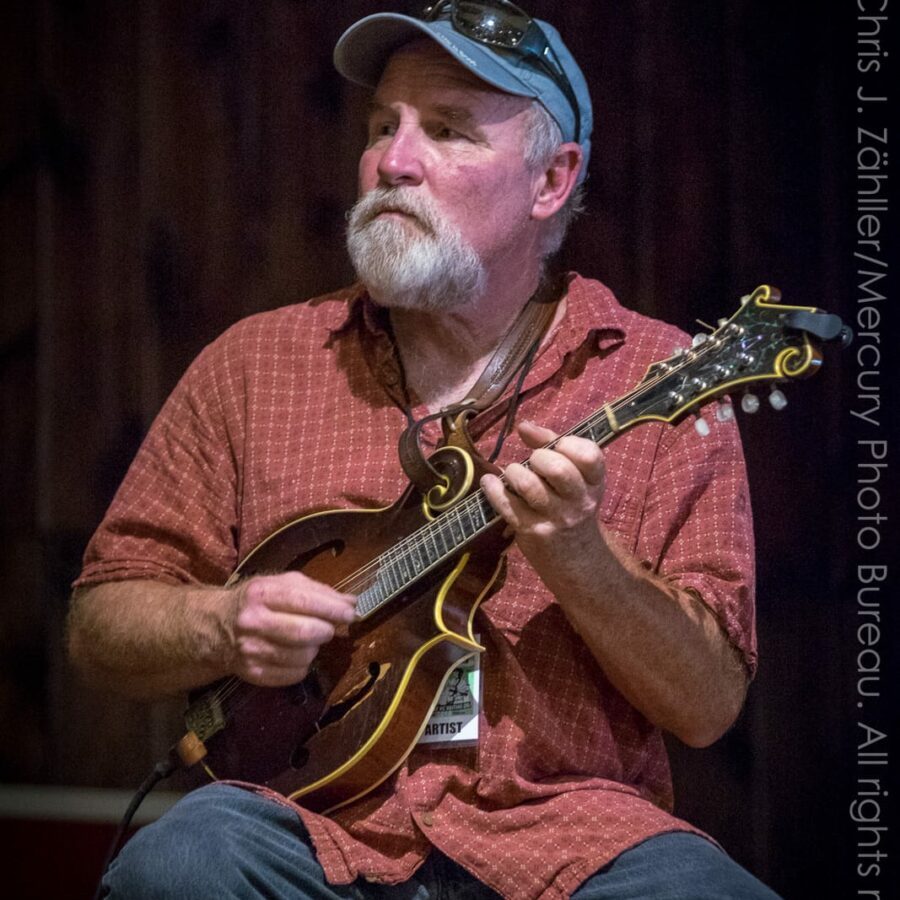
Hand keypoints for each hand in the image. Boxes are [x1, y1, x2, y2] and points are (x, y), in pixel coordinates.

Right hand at [228, 571, 355, 686]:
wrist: (216, 626)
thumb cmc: (257, 601)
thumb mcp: (282, 585)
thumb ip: (318, 591)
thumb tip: (352, 602)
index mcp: (261, 593)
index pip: (303, 601)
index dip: (332, 609)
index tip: (351, 614)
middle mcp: (253, 621)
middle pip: (304, 632)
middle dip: (326, 630)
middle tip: (329, 628)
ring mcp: (251, 649)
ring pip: (302, 656)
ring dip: (314, 648)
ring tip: (308, 640)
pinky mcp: (252, 673)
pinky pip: (294, 675)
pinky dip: (303, 666)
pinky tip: (295, 654)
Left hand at [480, 420, 606, 589]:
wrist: (577, 560)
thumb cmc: (570, 507)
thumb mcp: (576, 480)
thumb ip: (552, 448)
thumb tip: (524, 426)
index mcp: (594, 482)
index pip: (589, 454)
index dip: (567, 443)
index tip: (555, 445)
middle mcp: (579, 500)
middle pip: (558, 468)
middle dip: (538, 457)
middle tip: (533, 462)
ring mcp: (556, 518)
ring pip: (529, 485)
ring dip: (514, 472)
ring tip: (513, 474)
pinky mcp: (533, 531)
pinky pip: (507, 504)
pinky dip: (493, 489)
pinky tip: (490, 483)